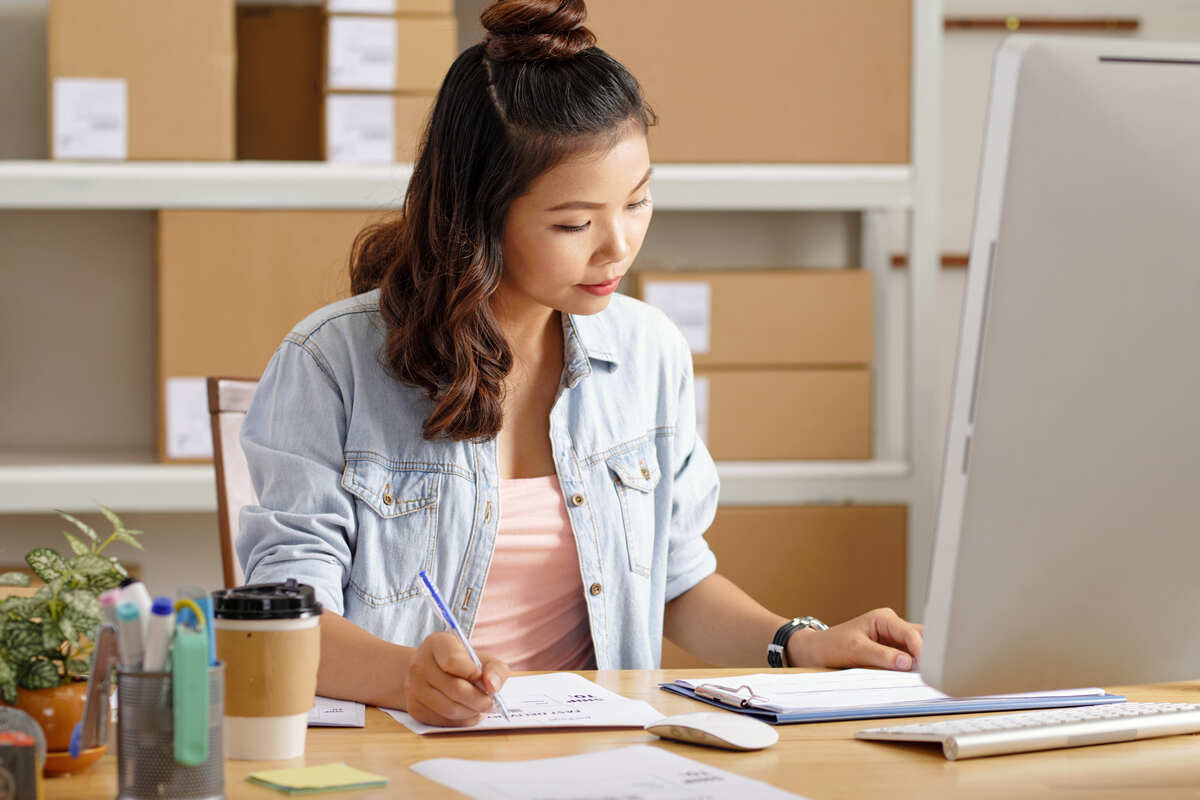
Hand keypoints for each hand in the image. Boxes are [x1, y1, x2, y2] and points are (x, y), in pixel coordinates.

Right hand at [403, 631, 510, 725]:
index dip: (475, 674)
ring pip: (451, 709)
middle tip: (492, 701)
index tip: (483, 678)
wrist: (429, 672)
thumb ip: (494, 668)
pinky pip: (445, 721)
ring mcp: (414, 688)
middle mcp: (420, 664)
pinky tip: (468, 711)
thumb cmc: (460, 663)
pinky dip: (463, 720)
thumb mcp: (479, 656)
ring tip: (481, 706)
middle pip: (456, 689)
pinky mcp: (414, 708)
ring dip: (473, 712)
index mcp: (436, 644)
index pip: (454, 661)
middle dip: (481, 699)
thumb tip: (493, 687)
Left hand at [787, 608, 922, 671]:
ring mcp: (894, 640)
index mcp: (884, 619)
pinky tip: (920, 678)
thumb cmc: (832, 646)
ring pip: (918, 649)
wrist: (817, 652)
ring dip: (923, 661)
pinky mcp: (892, 653)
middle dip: (929, 653)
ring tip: (931, 677)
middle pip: (920, 637)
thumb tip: (908, 663)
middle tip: (937, 672)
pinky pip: (909, 659)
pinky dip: (915, 668)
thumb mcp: (855, 650)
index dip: (922, 650)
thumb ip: (882, 655)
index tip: (929, 668)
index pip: (911, 633)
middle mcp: (892, 627)